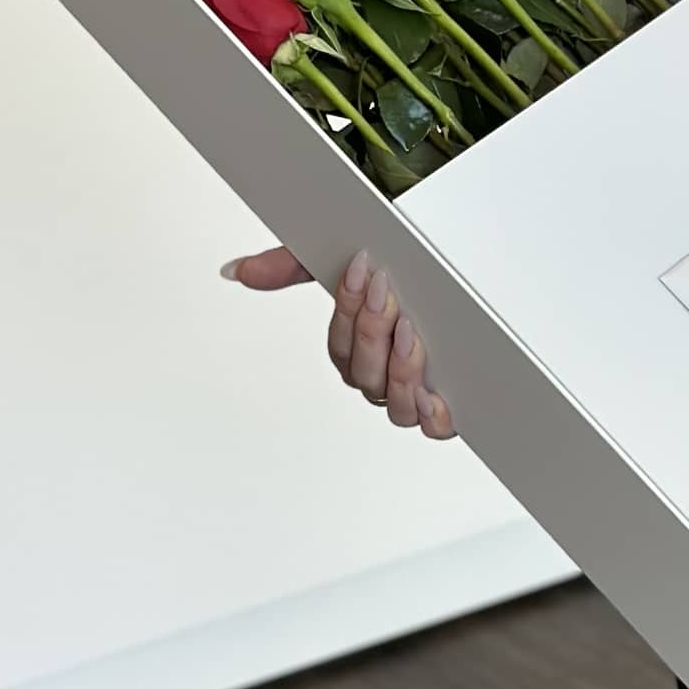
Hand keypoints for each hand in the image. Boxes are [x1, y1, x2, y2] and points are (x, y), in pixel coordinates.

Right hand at [222, 246, 456, 437]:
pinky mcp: (445, 404)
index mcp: (355, 352)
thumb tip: (235, 270)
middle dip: (373, 331)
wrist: (453, 263)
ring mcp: (412, 394)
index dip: (349, 310)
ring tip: (410, 333)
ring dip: (399, 370)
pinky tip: (432, 394)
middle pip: (364, 373)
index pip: (341, 345)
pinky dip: (431, 416)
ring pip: (394, 404)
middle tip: (388, 294)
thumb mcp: (343, 261)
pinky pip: (434, 426)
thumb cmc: (396, 273)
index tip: (362, 269)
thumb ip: (289, 266)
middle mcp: (380, 378)